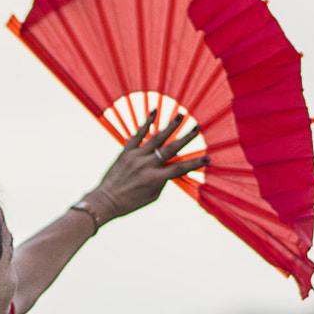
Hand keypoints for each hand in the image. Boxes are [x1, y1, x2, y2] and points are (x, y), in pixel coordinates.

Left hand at [76, 109, 208, 223]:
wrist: (105, 200)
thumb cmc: (130, 202)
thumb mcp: (152, 196)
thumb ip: (163, 181)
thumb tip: (172, 167)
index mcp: (155, 179)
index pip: (179, 169)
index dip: (194, 164)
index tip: (207, 158)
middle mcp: (146, 166)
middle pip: (170, 149)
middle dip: (185, 138)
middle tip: (197, 128)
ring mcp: (136, 157)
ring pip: (156, 138)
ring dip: (170, 126)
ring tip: (181, 115)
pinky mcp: (126, 151)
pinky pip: (138, 135)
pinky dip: (146, 123)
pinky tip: (154, 112)